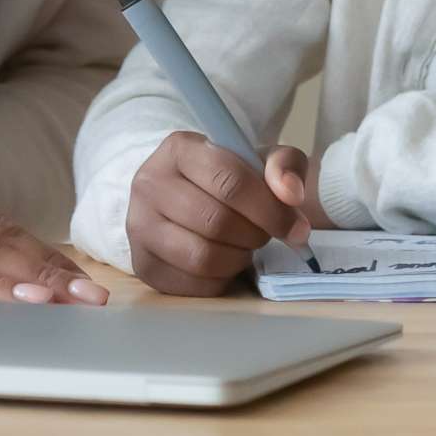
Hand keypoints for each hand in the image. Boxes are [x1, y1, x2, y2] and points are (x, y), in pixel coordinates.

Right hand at [125, 131, 315, 296]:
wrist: (184, 196)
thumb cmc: (225, 178)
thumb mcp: (258, 160)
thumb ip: (284, 166)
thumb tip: (292, 194)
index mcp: (179, 149)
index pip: (229, 181)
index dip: (270, 210)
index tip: (295, 228)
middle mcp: (149, 184)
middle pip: (216, 222)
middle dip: (255, 235)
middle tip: (265, 235)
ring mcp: (139, 226)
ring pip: (202, 257)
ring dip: (238, 259)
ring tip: (244, 247)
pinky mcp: (142, 264)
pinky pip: (192, 286)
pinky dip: (220, 280)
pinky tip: (224, 263)